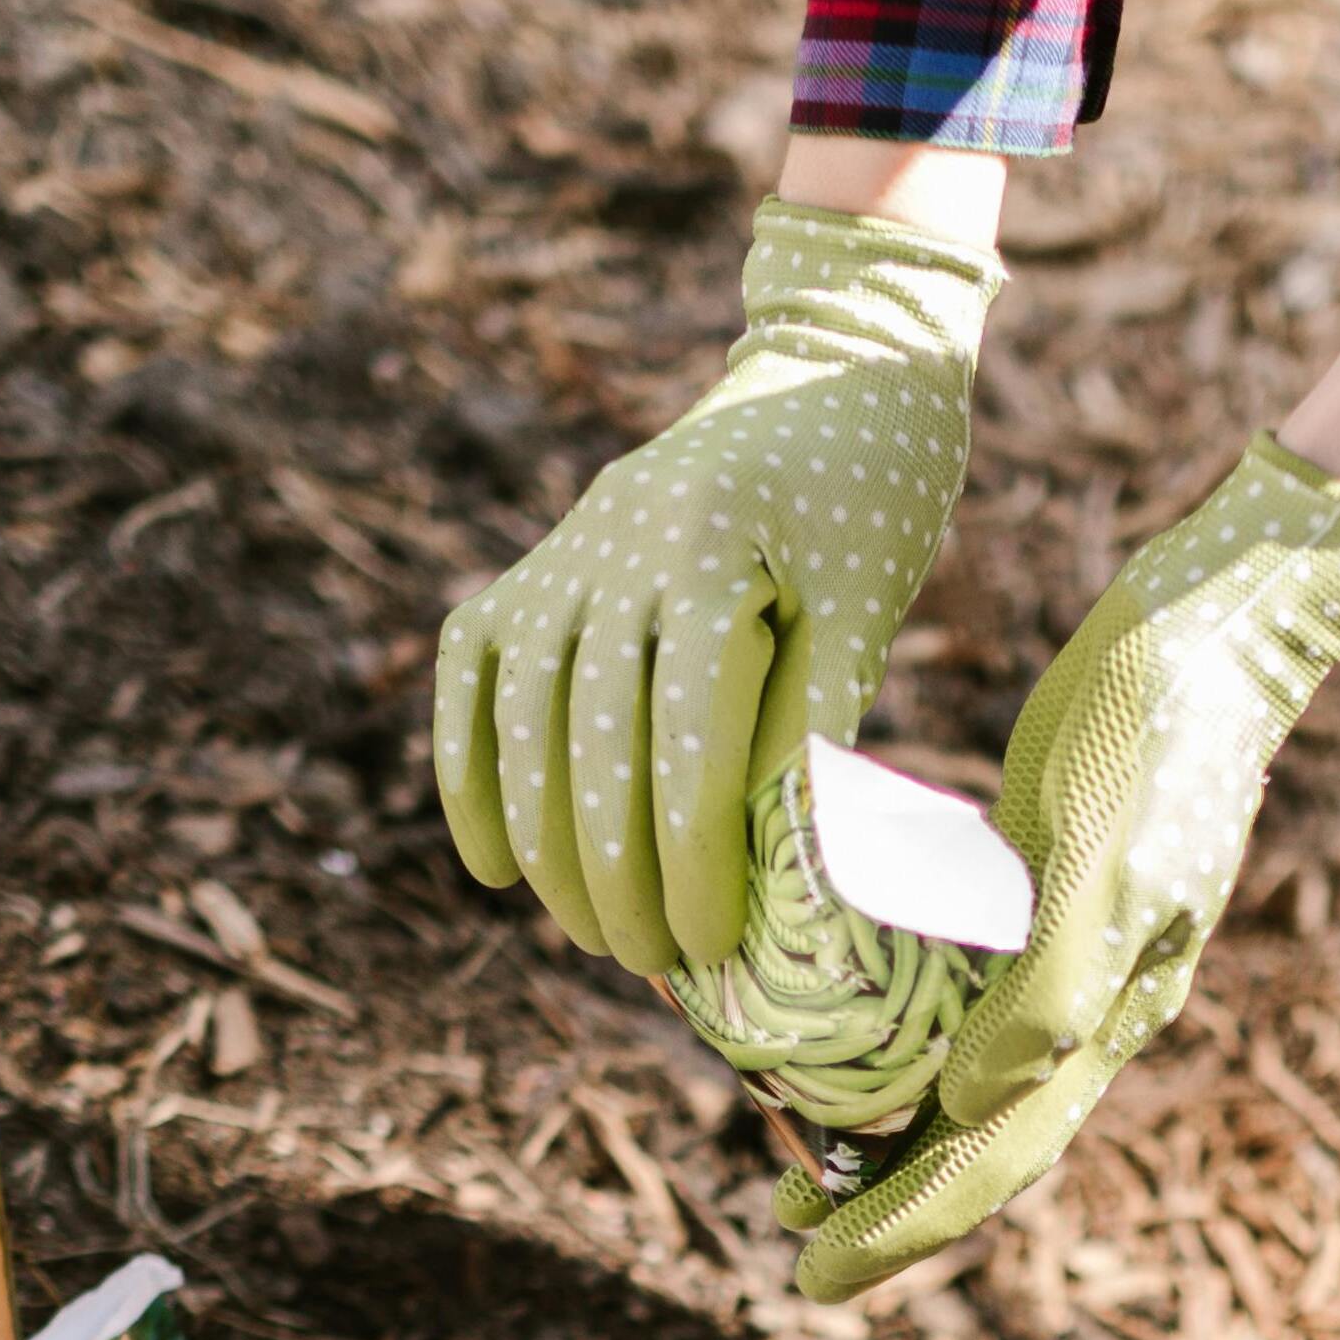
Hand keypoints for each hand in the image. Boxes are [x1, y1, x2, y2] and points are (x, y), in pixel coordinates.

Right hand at [433, 201, 997, 975]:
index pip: (683, 743)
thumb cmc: (869, 504)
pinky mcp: (532, 564)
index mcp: (706, 555)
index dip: (692, 859)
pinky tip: (494, 868)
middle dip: (617, 874)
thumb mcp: (866, 607)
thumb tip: (800, 879)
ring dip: (546, 846)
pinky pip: (471, 672)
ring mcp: (559, 551)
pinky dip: (470, 770)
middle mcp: (610, 545)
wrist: (826, 373)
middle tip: (653, 966)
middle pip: (591, 746)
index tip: (710, 946)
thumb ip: (820, 727)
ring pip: (523, 723)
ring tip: (591, 937)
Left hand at [784, 436, 1339, 1300]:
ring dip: (892, 1131)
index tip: (810, 1277)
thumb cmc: (1161, 722)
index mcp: (1106, 1012)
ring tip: (805, 1158)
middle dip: (885, 1202)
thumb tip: (972, 1103)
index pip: (993, 1157)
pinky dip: (905, 1036)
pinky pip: (968, 998)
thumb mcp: (1100, 848)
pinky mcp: (1049, 893)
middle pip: (979, 1141)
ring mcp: (1073, 953)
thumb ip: (1050, 983)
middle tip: (791, 1242)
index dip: (901, 1226)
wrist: (1225, 618)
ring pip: (973, 1080)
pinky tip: (854, 1021)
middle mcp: (1090, 1005)